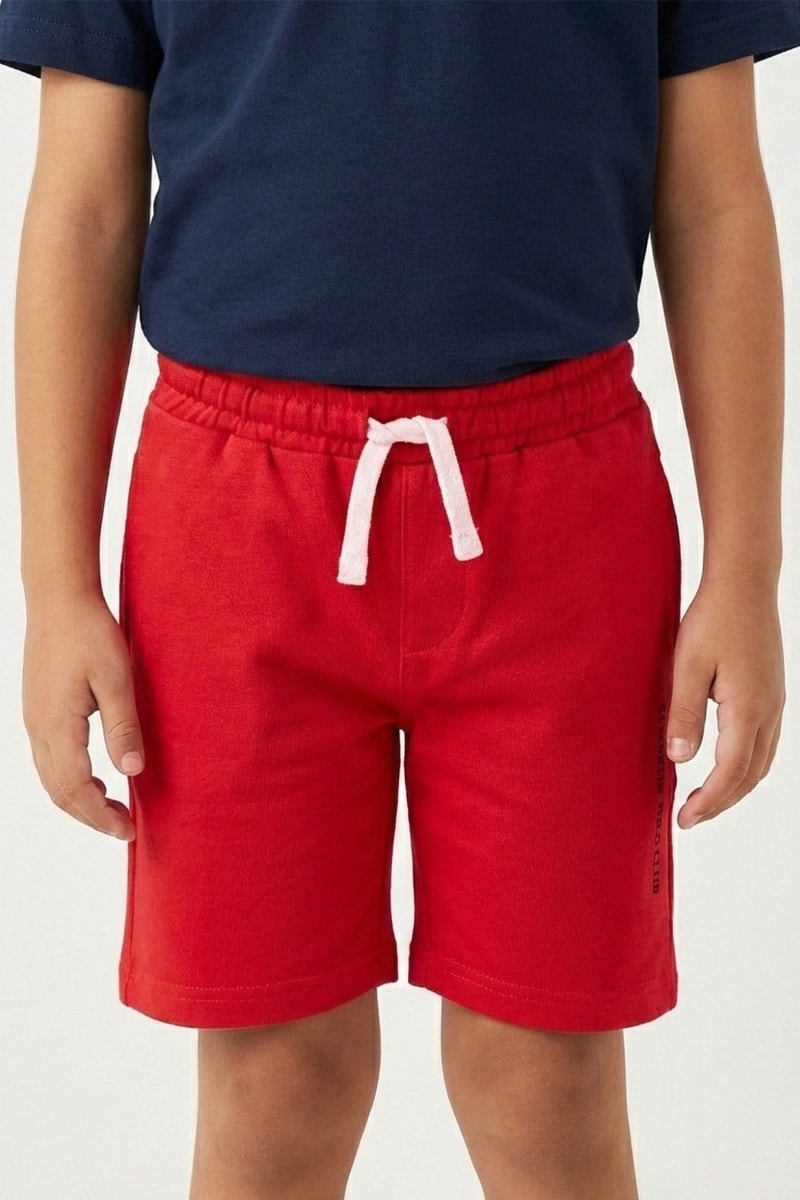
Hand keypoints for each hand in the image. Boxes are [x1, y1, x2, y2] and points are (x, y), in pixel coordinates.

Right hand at [22, 590, 142, 839]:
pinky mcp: (37, 710)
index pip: (77, 789)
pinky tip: (93, 776)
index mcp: (57, 725)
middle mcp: (38, 729)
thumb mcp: (117, 678)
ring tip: (111, 808)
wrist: (58, 598)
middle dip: (90, 816)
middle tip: (124, 828)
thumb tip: (132, 771)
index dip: (101, 816)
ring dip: (79, 800)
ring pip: (50, 778)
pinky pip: (48, 760)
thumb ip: (123, 726)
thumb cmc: (90, 633)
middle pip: (59, 792)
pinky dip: (69, 779)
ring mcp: (34, 720)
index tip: (128, 830)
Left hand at [666, 576, 784, 828]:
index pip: (729, 771)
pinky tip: (724, 765)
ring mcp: (775, 702)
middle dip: (721, 802)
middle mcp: (769, 711)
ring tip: (704, 799)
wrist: (745, 584)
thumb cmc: (713, 618)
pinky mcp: (772, 693)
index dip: (708, 801)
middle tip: (690, 817)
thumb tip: (679, 759)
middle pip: (749, 775)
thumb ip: (684, 713)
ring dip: (734, 787)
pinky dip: (746, 766)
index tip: (685, 819)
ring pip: (761, 762)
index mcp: (748, 708)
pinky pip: (765, 744)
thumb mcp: (687, 665)